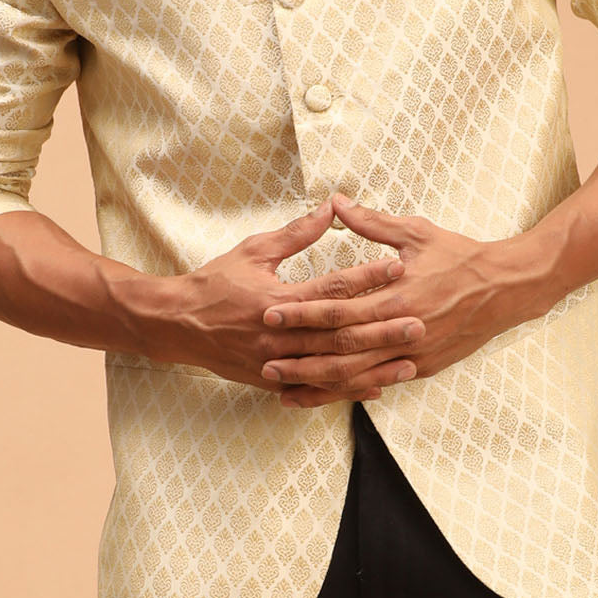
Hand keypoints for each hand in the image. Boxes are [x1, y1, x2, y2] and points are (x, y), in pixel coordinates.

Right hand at [146, 199, 426, 404]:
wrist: (177, 325)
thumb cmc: (217, 281)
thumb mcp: (255, 250)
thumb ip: (296, 233)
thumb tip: (330, 208)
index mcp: (278, 298)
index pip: (332, 287)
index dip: (367, 276)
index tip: (399, 266)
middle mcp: (280, 334)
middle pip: (341, 333)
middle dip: (382, 329)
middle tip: (419, 322)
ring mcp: (277, 363)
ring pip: (333, 368)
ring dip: (373, 367)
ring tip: (408, 363)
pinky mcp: (272, 382)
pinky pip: (316, 389)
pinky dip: (346, 389)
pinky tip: (374, 387)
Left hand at [260, 193, 554, 401]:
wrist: (506, 289)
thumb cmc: (459, 255)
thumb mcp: (414, 232)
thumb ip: (371, 223)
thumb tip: (335, 203)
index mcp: (396, 295)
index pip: (338, 309)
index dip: (302, 312)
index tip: (271, 313)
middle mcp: (402, 330)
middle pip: (341, 349)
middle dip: (300, 355)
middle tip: (264, 359)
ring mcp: (413, 355)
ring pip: (356, 376)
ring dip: (317, 382)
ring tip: (282, 386)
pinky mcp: (421, 368)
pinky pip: (377, 383)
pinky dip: (348, 391)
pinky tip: (322, 395)